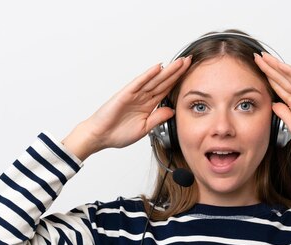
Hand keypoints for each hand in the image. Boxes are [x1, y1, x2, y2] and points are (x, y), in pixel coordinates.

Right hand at [64, 56, 191, 159]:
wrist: (101, 136)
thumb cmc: (118, 133)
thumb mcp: (144, 128)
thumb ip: (158, 118)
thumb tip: (172, 110)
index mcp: (149, 105)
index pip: (166, 90)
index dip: (178, 81)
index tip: (189, 73)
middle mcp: (143, 97)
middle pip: (163, 81)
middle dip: (176, 71)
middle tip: (189, 60)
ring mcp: (135, 94)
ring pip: (154, 80)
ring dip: (167, 71)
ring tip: (179, 62)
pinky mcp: (125, 94)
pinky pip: (139, 83)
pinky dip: (148, 75)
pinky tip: (158, 68)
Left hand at [254, 52, 290, 157]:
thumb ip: (283, 113)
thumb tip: (273, 104)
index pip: (278, 87)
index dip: (268, 78)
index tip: (257, 71)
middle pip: (281, 78)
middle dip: (269, 68)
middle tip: (257, 58)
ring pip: (288, 76)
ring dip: (276, 66)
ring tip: (264, 57)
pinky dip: (290, 71)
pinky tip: (280, 65)